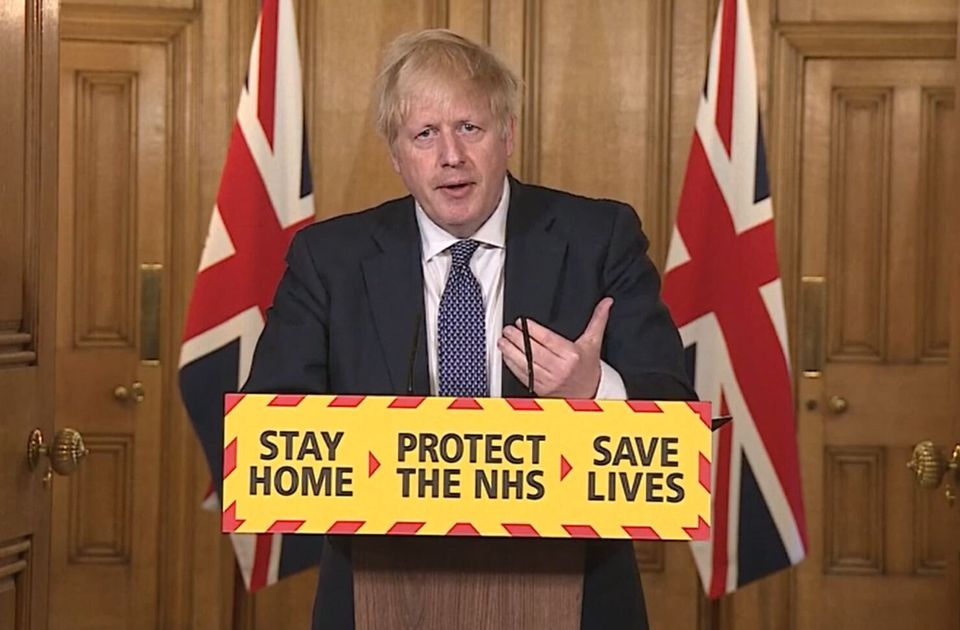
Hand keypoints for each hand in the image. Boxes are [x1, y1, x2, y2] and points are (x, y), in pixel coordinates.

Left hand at [498, 297, 612, 397]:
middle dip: (517, 339)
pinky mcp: (540, 388)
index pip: (547, 340)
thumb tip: (606, 302)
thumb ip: (598, 320)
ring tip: (503, 340)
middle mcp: (560, 369)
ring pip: (525, 364)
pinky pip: (523, 375)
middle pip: (534, 351)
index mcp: (572, 355)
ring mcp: (549, 380)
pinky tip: (506, 355)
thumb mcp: (594, 342)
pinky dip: (512, 364)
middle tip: (508, 329)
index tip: (522, 322)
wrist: (589, 393)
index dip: (532, 330)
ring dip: (510, 351)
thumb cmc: (588, 367)